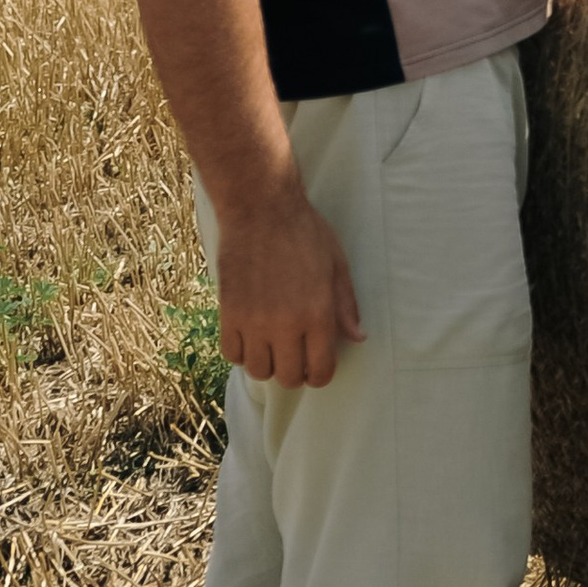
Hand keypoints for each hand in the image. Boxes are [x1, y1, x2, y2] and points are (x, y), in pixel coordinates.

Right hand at [215, 192, 365, 389]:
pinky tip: (251, 336)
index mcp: (318, 314)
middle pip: (288, 378)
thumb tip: (359, 338)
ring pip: (258, 371)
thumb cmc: (304, 232)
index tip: (317, 367)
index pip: (319, 371)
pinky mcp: (228, 313)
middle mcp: (285, 324)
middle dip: (295, 372)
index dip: (320, 375)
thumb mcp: (336, 265)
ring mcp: (253, 321)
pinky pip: (231, 354)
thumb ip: (346, 306)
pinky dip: (241, 352)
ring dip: (267, 363)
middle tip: (295, 355)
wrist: (260, 208)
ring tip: (272, 345)